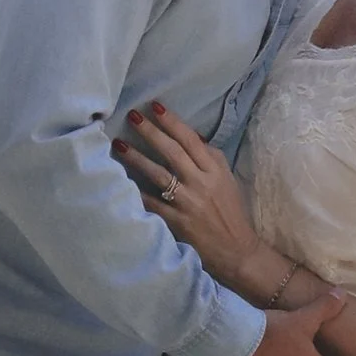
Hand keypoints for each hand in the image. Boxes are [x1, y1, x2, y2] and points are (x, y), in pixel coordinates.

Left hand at [115, 100, 261, 288]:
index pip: (190, 139)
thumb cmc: (230, 211)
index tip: (155, 106)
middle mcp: (201, 183)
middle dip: (150, 131)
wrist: (236, 250)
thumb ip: (211, 157)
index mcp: (214, 170)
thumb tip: (191, 135)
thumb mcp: (226, 179)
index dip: (172, 121)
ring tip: (119, 145)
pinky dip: (137, 192)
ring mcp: (188, 203)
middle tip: (132, 116)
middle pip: (172, 151)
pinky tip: (119, 181)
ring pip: (158, 174)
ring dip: (137, 157)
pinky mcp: (177, 222)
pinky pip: (152, 203)